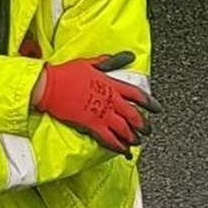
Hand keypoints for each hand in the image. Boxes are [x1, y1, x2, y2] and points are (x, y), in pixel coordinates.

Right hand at [33, 52, 159, 155]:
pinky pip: (110, 139)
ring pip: (124, 129)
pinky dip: (118, 146)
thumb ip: (112, 61)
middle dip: (143, 125)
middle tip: (148, 130)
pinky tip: (123, 151)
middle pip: (134, 115)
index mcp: (112, 84)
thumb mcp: (92, 62)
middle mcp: (110, 100)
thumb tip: (129, 56)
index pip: (137, 95)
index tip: (157, 110)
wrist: (50, 86)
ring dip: (133, 137)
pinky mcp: (92, 125)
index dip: (150, 103)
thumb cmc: (68, 73)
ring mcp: (102, 114)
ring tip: (137, 141)